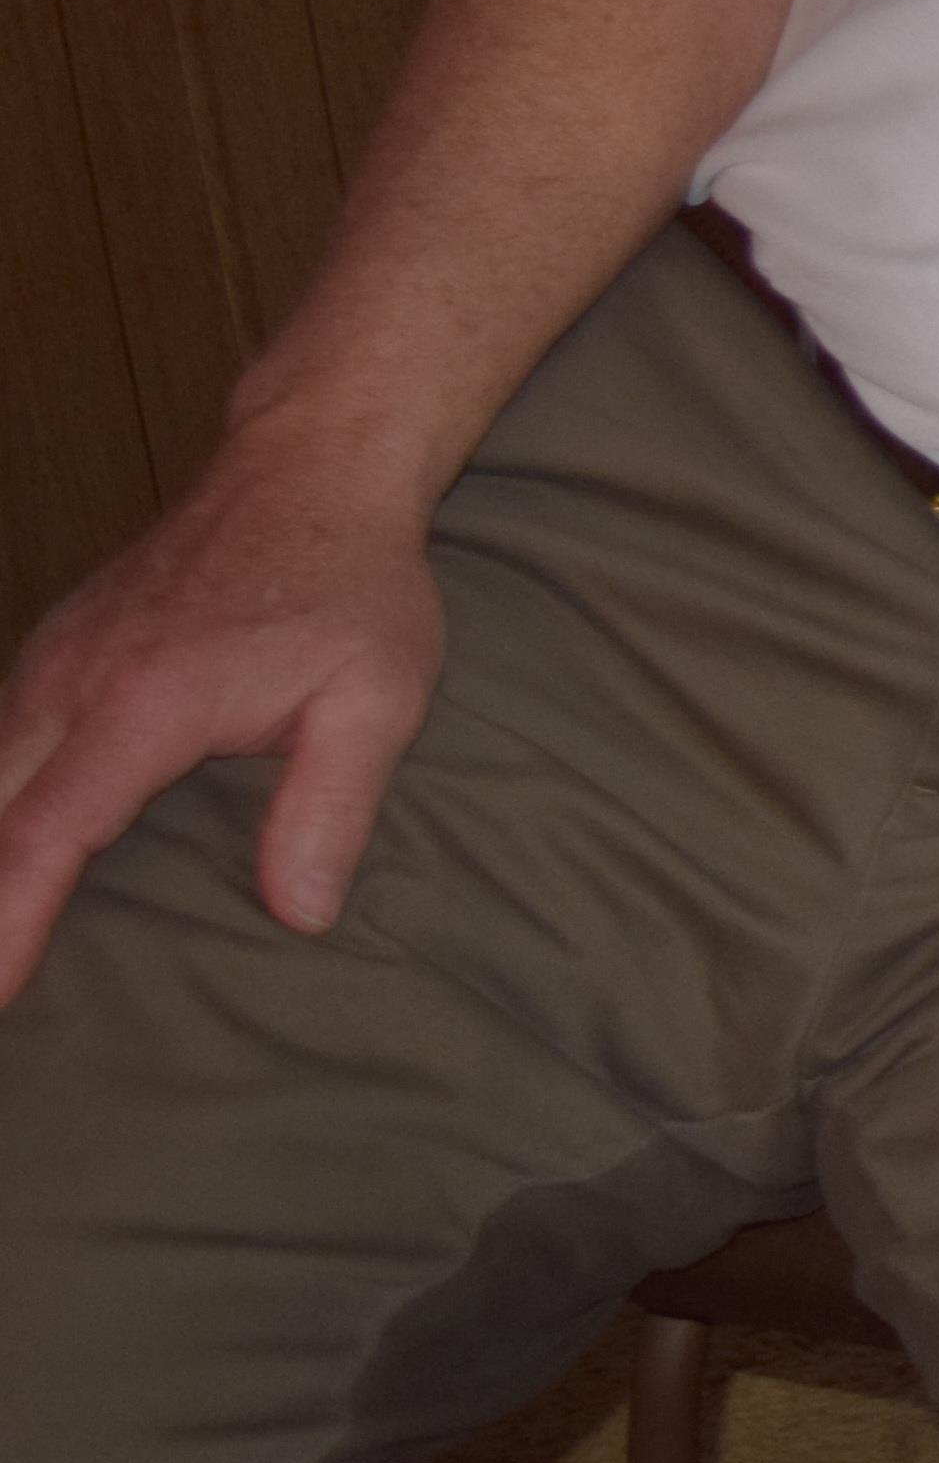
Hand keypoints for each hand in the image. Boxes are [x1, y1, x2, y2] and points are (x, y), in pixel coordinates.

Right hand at [0, 441, 445, 1003]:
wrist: (309, 470)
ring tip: (9, 941)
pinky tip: (14, 857)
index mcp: (146, 703)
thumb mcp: (377, 696)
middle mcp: (73, 681)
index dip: (7, 922)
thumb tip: (300, 913)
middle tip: (3, 992)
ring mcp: (51, 660)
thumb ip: (332, 808)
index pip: (45, 833)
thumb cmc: (352, 586)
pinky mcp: (52, 654)